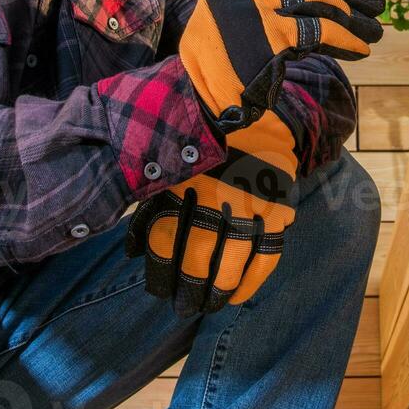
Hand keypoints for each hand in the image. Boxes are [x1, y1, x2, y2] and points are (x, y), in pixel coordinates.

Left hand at [125, 105, 300, 315]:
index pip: (166, 239)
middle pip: (197, 253)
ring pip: (232, 258)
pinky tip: (241, 295)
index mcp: (183, 181)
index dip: (160, 271)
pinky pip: (268, 250)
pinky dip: (255, 278)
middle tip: (184, 307)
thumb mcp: (167, 163)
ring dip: (220, 288)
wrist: (245, 101)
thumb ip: (150, 206)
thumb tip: (132, 253)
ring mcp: (250, 199)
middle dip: (189, 286)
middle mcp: (215, 193)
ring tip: (210, 306)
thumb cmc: (195, 137)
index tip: (158, 292)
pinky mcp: (277, 203)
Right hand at [178, 0, 383, 134]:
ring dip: (354, 15)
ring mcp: (260, 4)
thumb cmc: (222, 45)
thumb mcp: (232, 2)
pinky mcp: (274, 35)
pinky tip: (361, 48)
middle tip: (376, 0)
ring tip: (375, 28)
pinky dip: (346, 39)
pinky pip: (321, 31)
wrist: (202, 85)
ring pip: (322, 0)